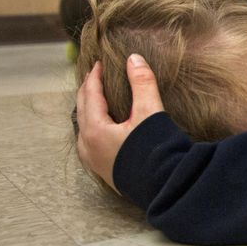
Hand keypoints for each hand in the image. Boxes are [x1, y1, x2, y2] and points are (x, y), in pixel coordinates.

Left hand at [75, 54, 164, 192]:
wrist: (164, 187)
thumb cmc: (155, 151)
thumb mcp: (150, 112)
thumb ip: (142, 82)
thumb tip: (134, 58)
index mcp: (94, 129)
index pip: (90, 94)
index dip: (95, 76)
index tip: (99, 62)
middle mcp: (87, 145)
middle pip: (82, 109)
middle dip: (88, 90)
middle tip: (96, 75)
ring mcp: (93, 159)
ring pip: (83, 126)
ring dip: (88, 108)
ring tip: (97, 96)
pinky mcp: (102, 168)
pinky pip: (88, 139)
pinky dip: (92, 124)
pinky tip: (102, 125)